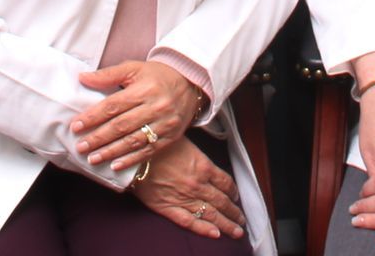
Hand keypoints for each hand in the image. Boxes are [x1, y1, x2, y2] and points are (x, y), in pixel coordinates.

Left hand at [73, 59, 202, 168]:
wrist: (190, 83)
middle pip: (121, 126)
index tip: (76, 126)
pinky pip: (148, 151)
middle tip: (80, 146)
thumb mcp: (134, 68)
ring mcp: (164, 124)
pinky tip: (115, 165)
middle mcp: (155, 107)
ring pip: (133, 141)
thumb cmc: (157, 75)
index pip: (113, 105)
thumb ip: (108, 74)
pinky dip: (131, 160)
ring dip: (111, 152)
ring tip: (93, 158)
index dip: (93, 116)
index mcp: (144, 89)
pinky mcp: (171, 137)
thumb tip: (83, 78)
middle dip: (98, 138)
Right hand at [132, 135, 247, 241]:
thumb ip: (196, 153)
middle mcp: (198, 184)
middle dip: (234, 212)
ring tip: (236, 232)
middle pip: (223, 201)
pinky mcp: (169, 208)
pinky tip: (215, 234)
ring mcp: (185, 198)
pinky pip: (190, 222)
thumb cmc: (156, 144)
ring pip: (212, 214)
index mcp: (203, 166)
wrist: (132, 156)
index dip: (233, 191)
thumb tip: (203, 159)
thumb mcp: (182, 140)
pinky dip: (204, 229)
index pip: (226, 182)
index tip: (236, 197)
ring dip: (226, 224)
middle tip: (241, 220)